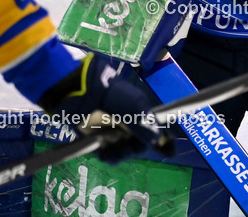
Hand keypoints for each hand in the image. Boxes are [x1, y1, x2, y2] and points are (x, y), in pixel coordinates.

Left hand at [38, 54, 171, 162]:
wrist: (77, 91)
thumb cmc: (109, 93)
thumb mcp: (132, 106)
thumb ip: (145, 124)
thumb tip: (157, 140)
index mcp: (140, 110)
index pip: (158, 127)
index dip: (165, 139)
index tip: (170, 152)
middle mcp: (128, 121)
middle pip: (142, 143)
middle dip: (138, 148)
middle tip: (130, 147)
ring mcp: (112, 130)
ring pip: (125, 150)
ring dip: (122, 153)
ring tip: (113, 150)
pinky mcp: (96, 138)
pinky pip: (108, 154)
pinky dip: (108, 156)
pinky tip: (104, 154)